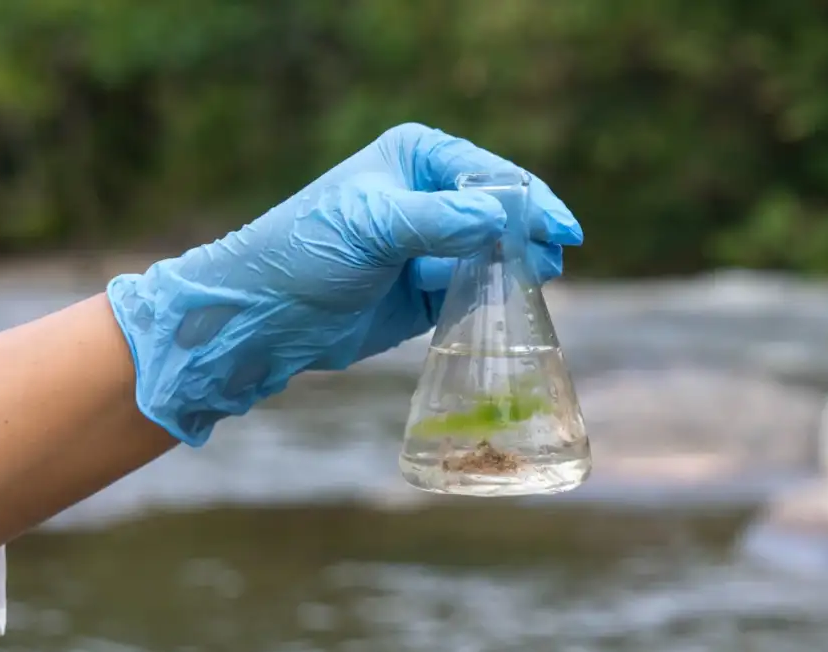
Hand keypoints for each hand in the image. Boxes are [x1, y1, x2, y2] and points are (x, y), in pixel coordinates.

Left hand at [107, 123, 582, 446]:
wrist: (265, 316)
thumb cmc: (307, 252)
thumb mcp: (372, 227)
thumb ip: (439, 220)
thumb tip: (502, 218)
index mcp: (417, 158)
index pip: (490, 175)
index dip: (531, 201)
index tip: (562, 231)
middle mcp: (429, 196)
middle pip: (501, 214)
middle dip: (529, 236)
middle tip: (552, 263)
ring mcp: (431, 246)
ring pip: (494, 255)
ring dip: (516, 270)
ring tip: (537, 285)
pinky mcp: (428, 292)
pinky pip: (476, 292)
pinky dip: (494, 299)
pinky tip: (510, 309)